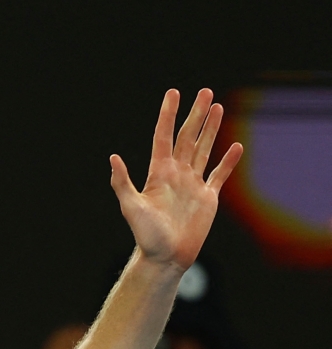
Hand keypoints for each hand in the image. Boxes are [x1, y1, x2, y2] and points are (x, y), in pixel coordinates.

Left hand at [110, 89, 242, 270]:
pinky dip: (228, 161)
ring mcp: (192, 184)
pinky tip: (236, 147)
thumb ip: (122, 182)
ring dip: (211, 129)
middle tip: (205, 91)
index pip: (164, 136)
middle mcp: (176, 174)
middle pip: (187, 137)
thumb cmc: (145, 235)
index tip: (173, 93)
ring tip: (217, 108)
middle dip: (195, 114)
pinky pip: (219, 175)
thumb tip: (113, 157)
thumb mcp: (131, 207)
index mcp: (158, 173)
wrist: (165, 257)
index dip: (168, 114)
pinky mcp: (207, 198)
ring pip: (203, 149)